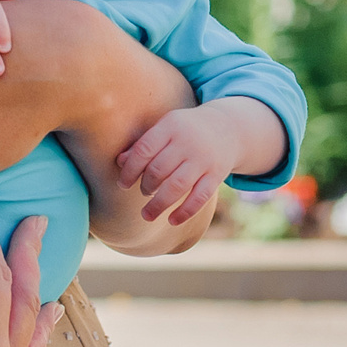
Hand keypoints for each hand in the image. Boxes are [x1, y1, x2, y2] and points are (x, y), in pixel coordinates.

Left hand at [114, 105, 237, 225]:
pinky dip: (185, 211)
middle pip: (159, 170)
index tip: (123, 185)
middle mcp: (188, 141)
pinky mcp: (217, 174)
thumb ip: (144, 144)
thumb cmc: (185, 131)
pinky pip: (200, 197)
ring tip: (147, 215)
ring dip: (159, 204)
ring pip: (178, 186)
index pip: (144, 150)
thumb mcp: (166, 129)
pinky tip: (172, 221)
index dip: (130, 170)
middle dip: (146, 186)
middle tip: (143, 193)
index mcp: (171, 126)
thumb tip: (119, 161)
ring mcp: (204, 159)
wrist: (227, 128)